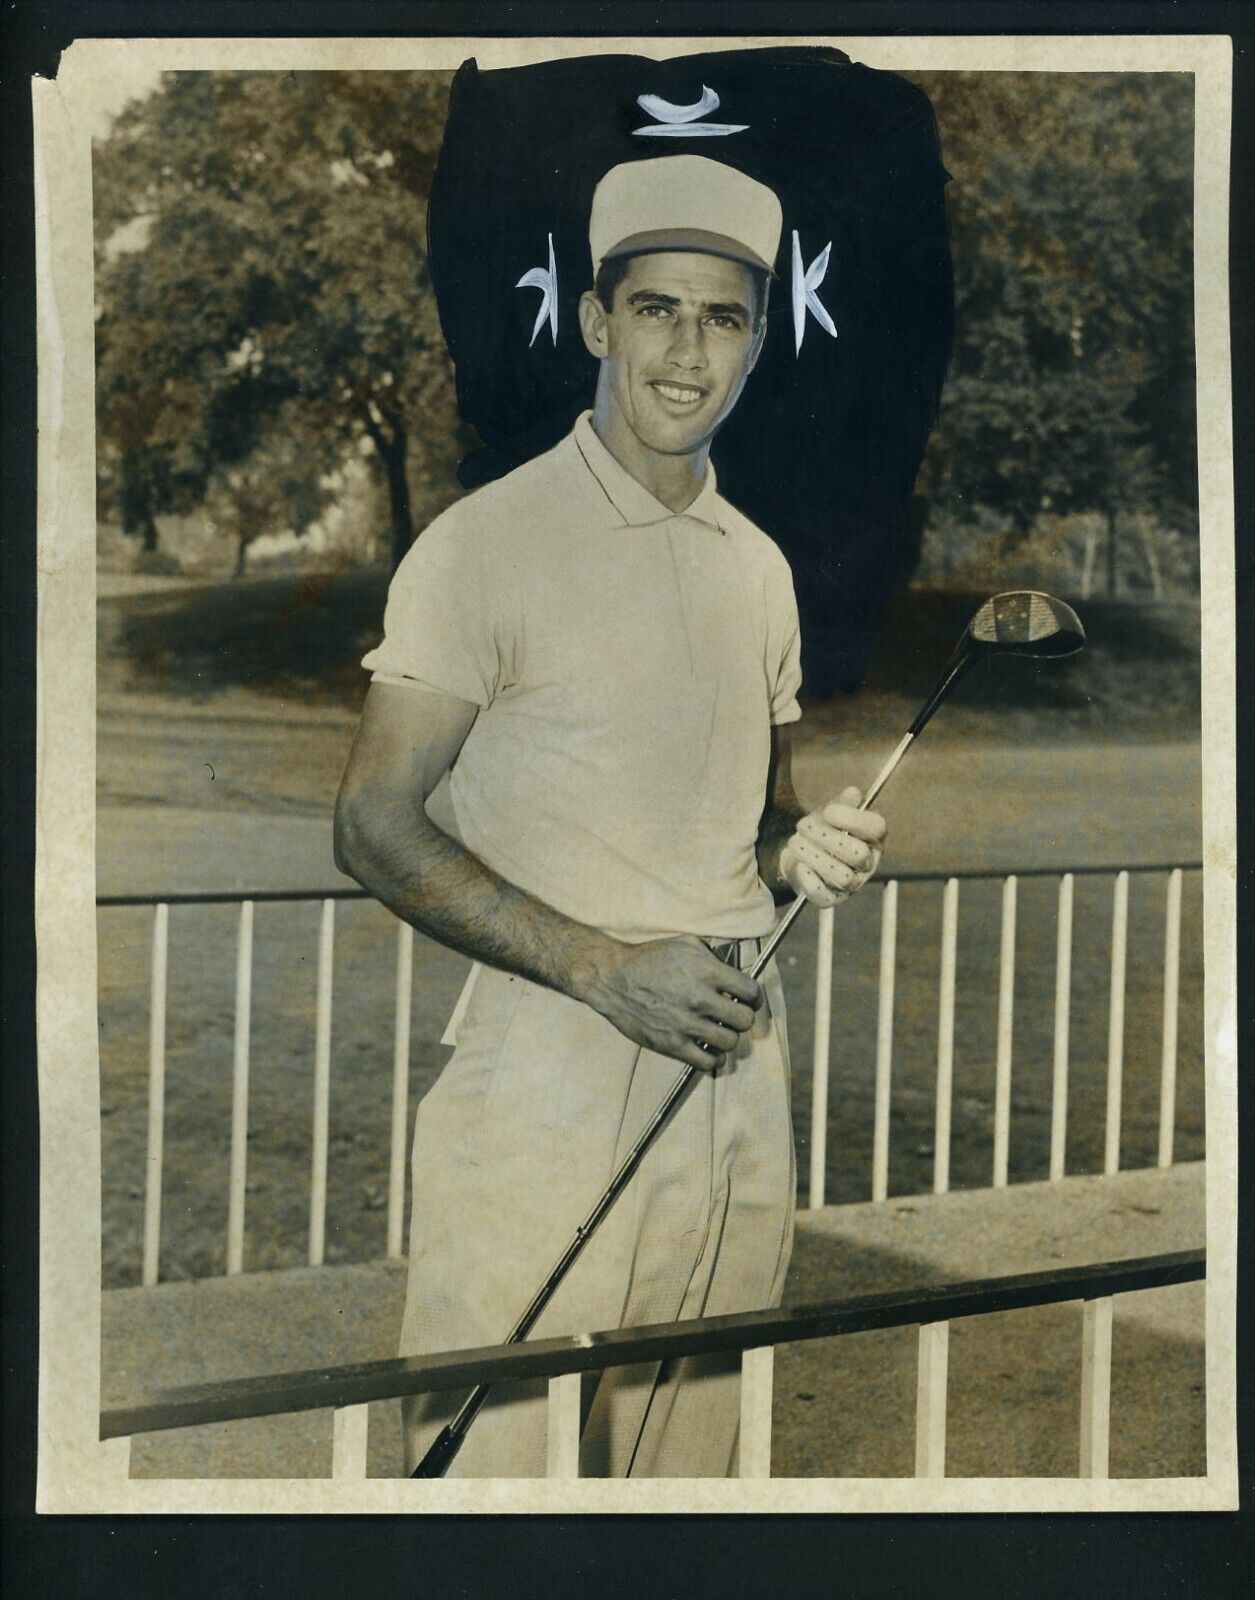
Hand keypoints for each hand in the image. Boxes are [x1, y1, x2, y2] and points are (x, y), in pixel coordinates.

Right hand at [581, 936, 762, 1069]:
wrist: (612, 978)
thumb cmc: (649, 959)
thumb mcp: (685, 945)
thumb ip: (713, 957)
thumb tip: (733, 970)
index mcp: (707, 972)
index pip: (751, 991)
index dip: (754, 997)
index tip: (749, 1000)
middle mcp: (700, 999)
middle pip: (744, 1020)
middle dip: (743, 1017)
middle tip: (734, 1016)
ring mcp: (686, 1024)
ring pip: (729, 1042)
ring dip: (728, 1037)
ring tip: (719, 1031)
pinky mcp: (672, 1044)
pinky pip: (707, 1062)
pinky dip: (713, 1058)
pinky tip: (708, 1048)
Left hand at [779, 786, 886, 908]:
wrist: (797, 852)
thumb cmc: (820, 829)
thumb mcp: (830, 811)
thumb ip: (842, 802)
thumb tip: (853, 794)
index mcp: (873, 839)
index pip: (877, 828)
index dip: (853, 819)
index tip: (828, 811)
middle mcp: (868, 864)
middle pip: (859, 854)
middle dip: (827, 837)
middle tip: (802, 825)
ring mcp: (852, 885)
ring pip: (842, 876)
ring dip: (814, 856)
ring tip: (795, 841)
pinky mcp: (831, 899)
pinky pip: (824, 895)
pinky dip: (809, 879)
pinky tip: (800, 865)